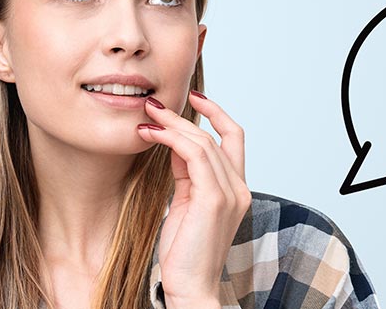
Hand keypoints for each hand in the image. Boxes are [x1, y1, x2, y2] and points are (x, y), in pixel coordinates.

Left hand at [137, 90, 249, 308]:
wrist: (191, 287)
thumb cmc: (184, 252)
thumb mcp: (185, 204)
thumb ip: (186, 175)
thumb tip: (173, 146)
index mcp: (236, 189)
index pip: (234, 138)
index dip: (216, 114)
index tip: (193, 98)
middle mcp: (239, 188)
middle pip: (215, 136)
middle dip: (182, 116)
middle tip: (152, 106)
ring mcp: (230, 193)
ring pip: (203, 141)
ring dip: (172, 124)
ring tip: (146, 118)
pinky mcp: (214, 199)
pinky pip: (194, 154)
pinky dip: (171, 139)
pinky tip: (151, 135)